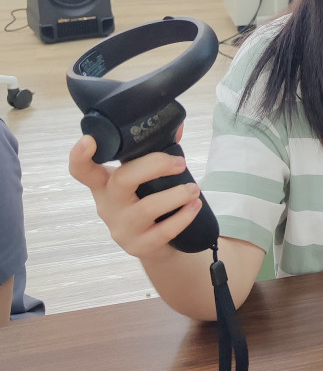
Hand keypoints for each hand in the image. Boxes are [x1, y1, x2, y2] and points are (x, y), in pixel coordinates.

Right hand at [69, 135, 204, 259]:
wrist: (155, 244)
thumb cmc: (148, 201)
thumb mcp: (146, 178)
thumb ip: (157, 150)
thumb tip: (176, 125)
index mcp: (105, 183)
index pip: (83, 170)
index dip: (80, 156)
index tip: (88, 140)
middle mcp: (108, 205)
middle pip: (122, 180)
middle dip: (154, 165)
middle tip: (180, 162)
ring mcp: (122, 228)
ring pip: (146, 208)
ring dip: (176, 195)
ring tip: (194, 189)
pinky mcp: (139, 245)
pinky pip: (163, 231)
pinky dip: (183, 217)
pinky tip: (195, 206)